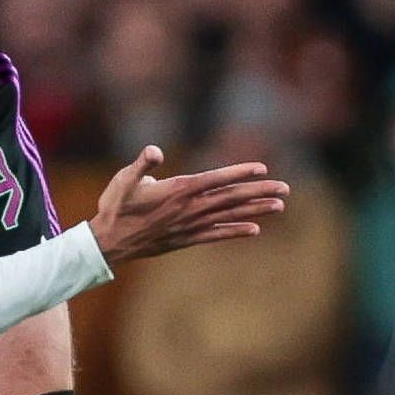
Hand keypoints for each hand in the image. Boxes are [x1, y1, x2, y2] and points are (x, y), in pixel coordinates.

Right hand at [89, 146, 289, 263]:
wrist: (108, 243)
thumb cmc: (115, 207)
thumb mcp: (124, 180)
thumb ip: (142, 164)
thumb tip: (154, 151)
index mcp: (176, 190)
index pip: (214, 179)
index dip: (238, 173)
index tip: (262, 169)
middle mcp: (188, 209)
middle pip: (230, 198)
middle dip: (258, 191)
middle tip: (285, 188)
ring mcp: (189, 225)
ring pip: (229, 215)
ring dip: (255, 210)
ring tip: (279, 205)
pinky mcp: (186, 239)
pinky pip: (216, 234)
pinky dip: (235, 231)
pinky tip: (254, 229)